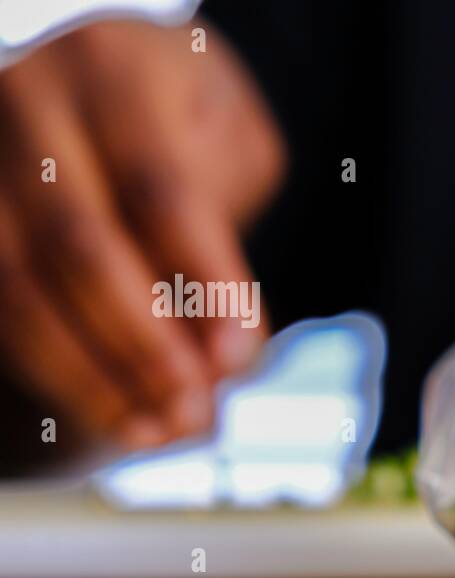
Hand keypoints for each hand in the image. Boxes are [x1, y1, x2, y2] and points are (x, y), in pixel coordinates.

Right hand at [0, 20, 283, 448]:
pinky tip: (106, 413)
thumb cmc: (181, 118)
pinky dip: (50, 370)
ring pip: (17, 285)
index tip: (238, 358)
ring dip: (89, 375)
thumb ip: (227, 228)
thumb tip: (225, 354)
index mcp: (114, 72)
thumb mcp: (227, 139)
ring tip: (152, 433)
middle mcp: (29, 104)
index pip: (159, 193)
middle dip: (142, 345)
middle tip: (194, 413)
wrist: (103, 79)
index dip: (202, 284)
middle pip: (81, 244)